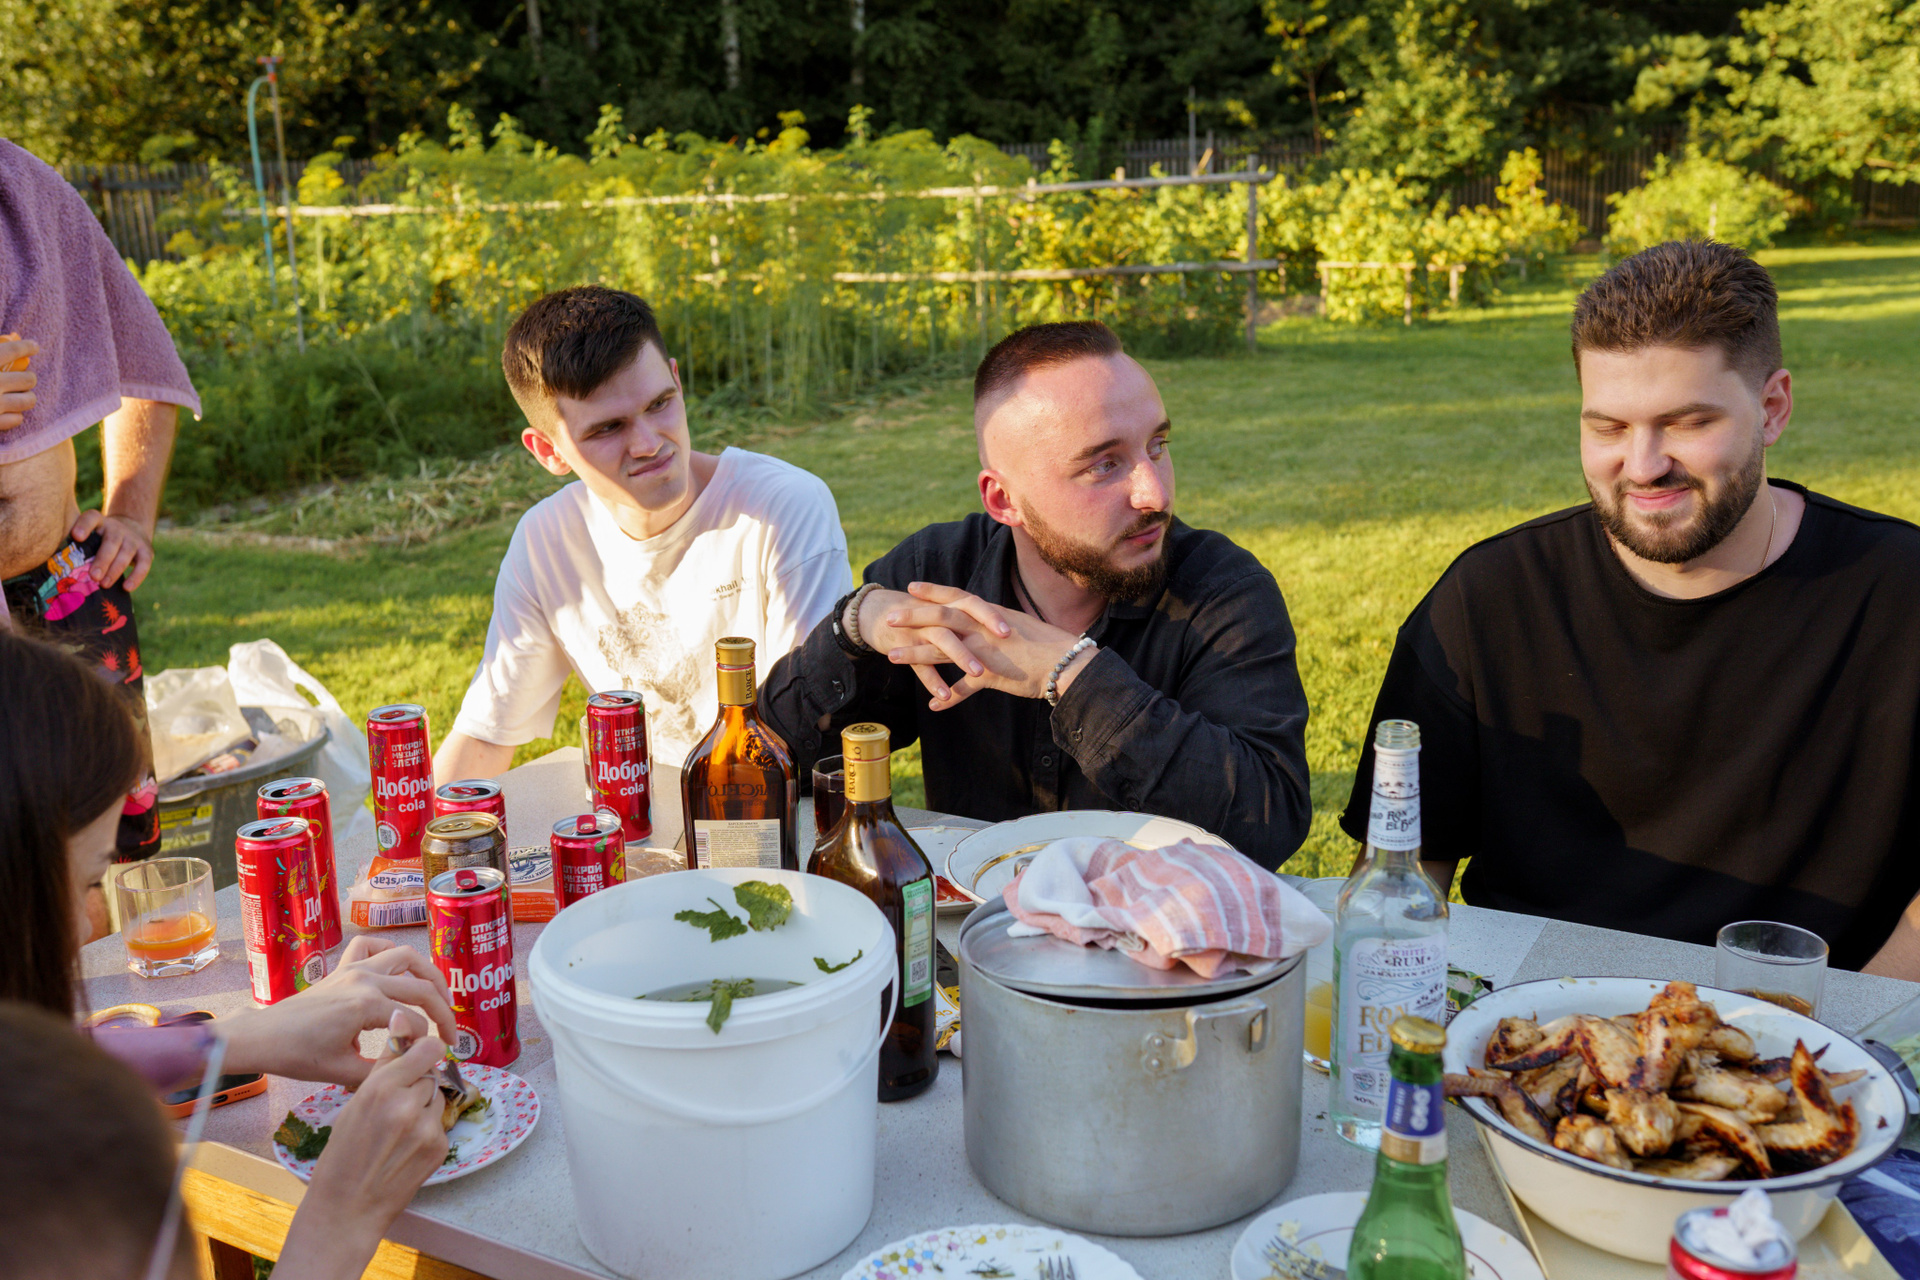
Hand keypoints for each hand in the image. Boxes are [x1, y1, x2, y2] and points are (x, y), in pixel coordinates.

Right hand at [0, 335, 36, 429]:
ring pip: (29, 400)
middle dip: (27, 378)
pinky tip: (7, 411)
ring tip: (18, 395)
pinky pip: (17, 419)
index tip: (35, 346)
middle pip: (28, 378)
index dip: (26, 347)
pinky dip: (14, 415)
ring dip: (25, 397)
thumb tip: (15, 336)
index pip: (11, 350)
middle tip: (23, 378)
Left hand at [69, 511, 154, 589]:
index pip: (91, 518)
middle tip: (93, 576)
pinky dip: (137, 576)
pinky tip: (126, 588)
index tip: (76, 537)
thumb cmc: (99, 539)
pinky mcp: (146, 550)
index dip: (84, 526)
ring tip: (104, 584)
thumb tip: (53, 567)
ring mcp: (133, 538)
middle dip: (102, 560)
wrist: (130, 529)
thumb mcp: (89, 535)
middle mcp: (117, 528)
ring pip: (126, 552)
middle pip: (111, 542)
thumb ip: (75, 545)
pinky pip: (144, 564)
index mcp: (99, 522)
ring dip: (115, 570)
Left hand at [221, 936, 456, 1084]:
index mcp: (367, 1006)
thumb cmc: (298, 1056)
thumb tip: (415, 1068)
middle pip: (422, 987)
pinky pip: (373, 946)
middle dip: (444, 1011)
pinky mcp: (343, 966)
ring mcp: (354, 968)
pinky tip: (398, 971)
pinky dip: (390, 953)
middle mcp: (366, 979)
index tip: (434, 1058)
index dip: (430, 1042)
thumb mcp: (343, 1072)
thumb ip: (384, 1068)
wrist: (263, 1037)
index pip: (416, 1021)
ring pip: (406, 957)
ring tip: (439, 996)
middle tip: (451, 1034)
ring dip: (429, 974)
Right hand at [275, 1011, 448, 1279]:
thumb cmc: (342, 1154)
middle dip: (418, 1081)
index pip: (426, 1048)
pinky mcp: (440, 1147)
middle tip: (397, 1102)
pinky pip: (440, 1123)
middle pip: (432, 1073)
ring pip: (437, 1097)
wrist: (346, 1208)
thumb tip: (403, 1018)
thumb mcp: (354, 1104)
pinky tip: (405, 1146)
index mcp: (380, 1088)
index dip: (425, 1048)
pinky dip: (428, 1129)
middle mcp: (407, 1105)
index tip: (420, 1052)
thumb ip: (384, 1064)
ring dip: (425, 1104)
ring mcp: (427, 1128)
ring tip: (398, 1127)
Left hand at [871, 582, 1096, 709]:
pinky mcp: (993, 674)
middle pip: (942, 618)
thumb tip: (983, 623)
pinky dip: (949, 696)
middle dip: (913, 617)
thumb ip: (994, 626)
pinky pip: (965, 687)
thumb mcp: (1015, 627)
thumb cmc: (1045, 645)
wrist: (1067, 663)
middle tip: (889, 618)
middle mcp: (985, 628)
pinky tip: (933, 705)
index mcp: (990, 615)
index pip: (957, 598)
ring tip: (892, 657)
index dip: (933, 592)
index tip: (911, 588)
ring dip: (916, 654)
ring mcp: (987, 651)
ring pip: (944, 650)